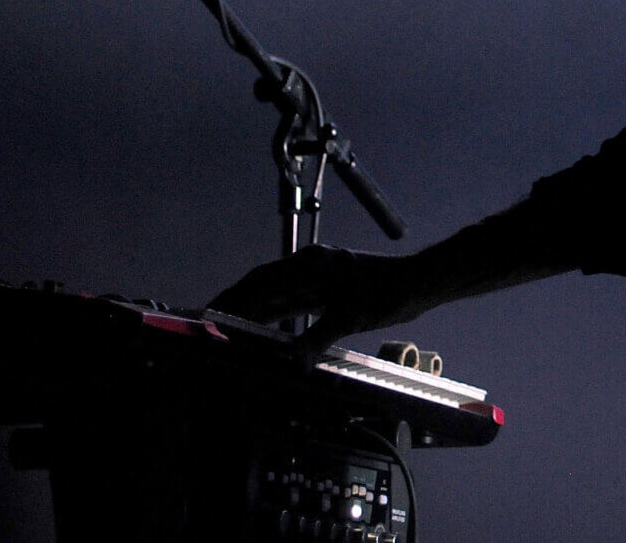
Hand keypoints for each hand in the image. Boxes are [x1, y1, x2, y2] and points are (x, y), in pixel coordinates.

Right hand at [207, 245, 438, 348]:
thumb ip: (318, 338)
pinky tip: (262, 331)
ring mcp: (317, 276)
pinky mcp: (326, 289)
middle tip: (208, 325)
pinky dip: (274, 315)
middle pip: (262, 285)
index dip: (234, 299)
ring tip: (226, 330)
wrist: (417, 282)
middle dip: (235, 304)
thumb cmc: (389, 292)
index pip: (262, 282)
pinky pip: (292, 302)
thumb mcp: (352, 317)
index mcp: (311, 264)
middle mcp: (310, 266)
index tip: (210, 314)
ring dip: (252, 310)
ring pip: (276, 294)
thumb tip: (294, 362)